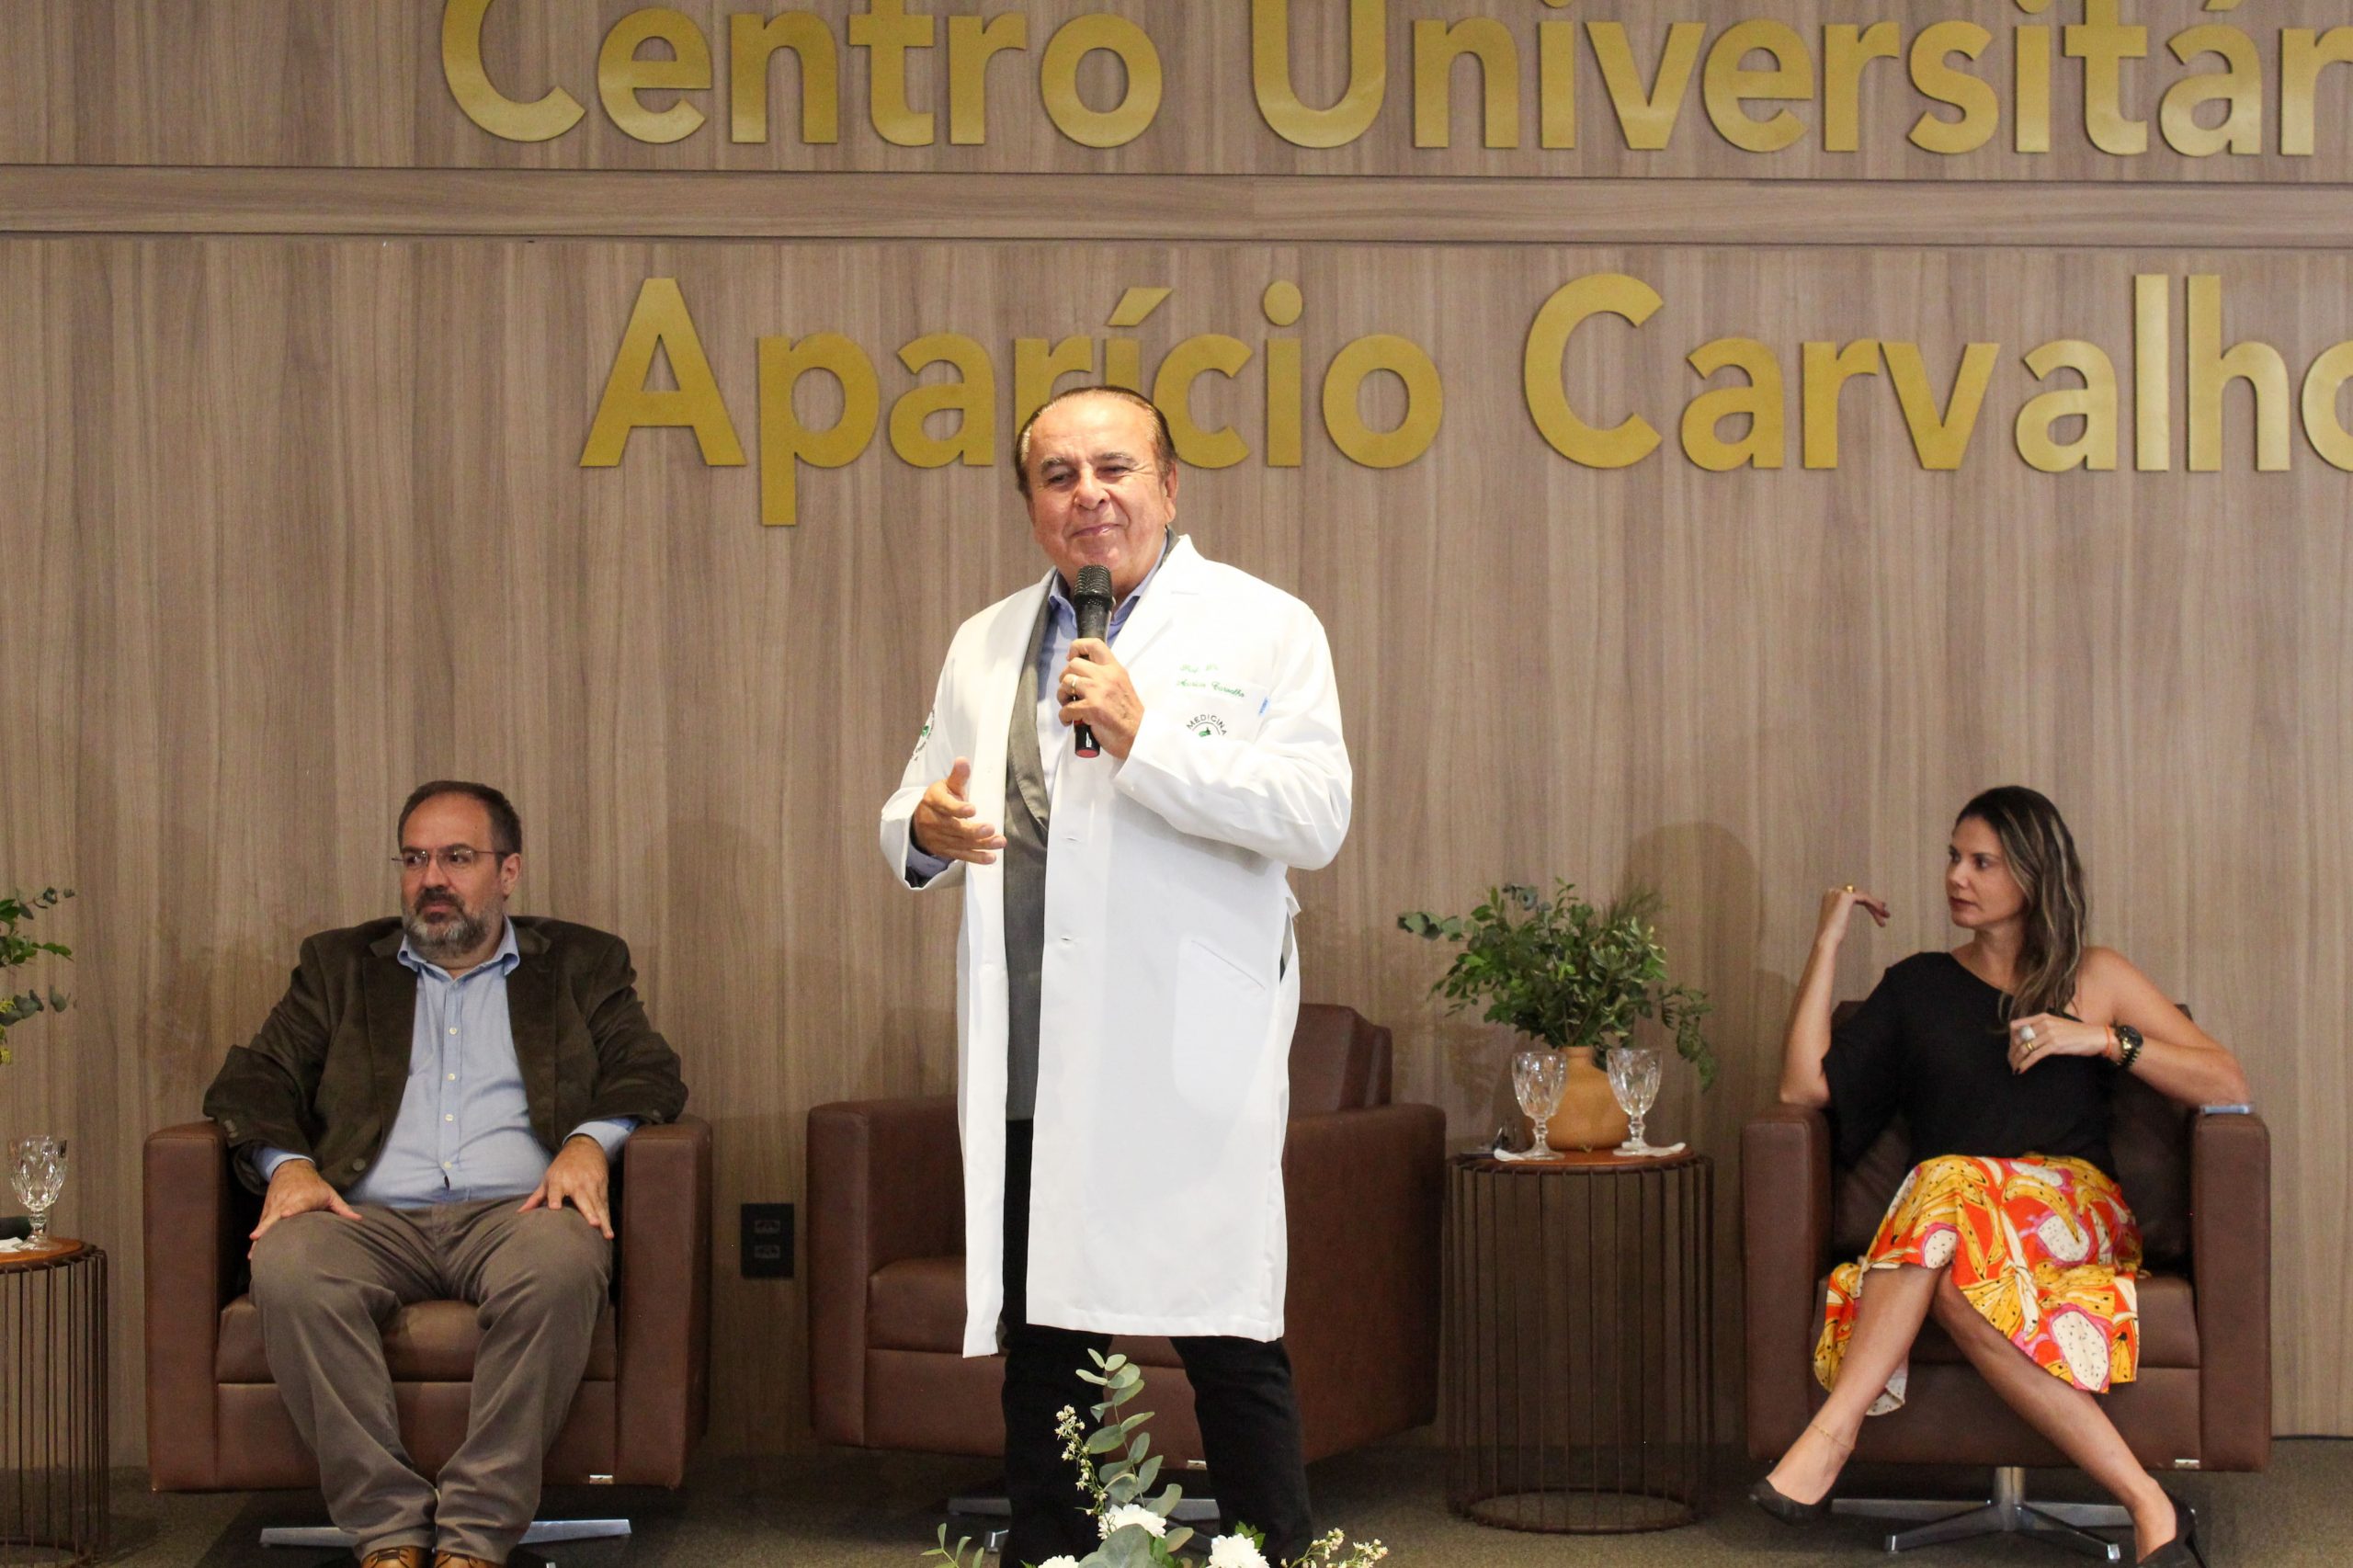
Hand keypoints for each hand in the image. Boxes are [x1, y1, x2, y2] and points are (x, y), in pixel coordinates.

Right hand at [249, 1159, 360, 1255]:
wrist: (292, 1169)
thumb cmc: (315, 1185)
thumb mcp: (330, 1193)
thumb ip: (342, 1209)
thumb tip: (359, 1221)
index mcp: (303, 1198)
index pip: (297, 1204)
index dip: (291, 1209)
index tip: (285, 1214)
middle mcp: (285, 1202)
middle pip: (275, 1215)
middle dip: (266, 1227)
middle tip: (257, 1239)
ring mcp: (274, 1207)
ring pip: (265, 1223)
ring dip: (259, 1238)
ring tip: (253, 1255)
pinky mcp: (267, 1212)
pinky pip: (261, 1225)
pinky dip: (257, 1238)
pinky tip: (253, 1254)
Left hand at [520, 1135, 613, 1237]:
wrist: (585, 1148)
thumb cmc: (562, 1167)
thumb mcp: (548, 1179)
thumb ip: (536, 1198)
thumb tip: (520, 1213)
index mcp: (559, 1180)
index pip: (556, 1190)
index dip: (555, 1198)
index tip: (554, 1208)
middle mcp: (577, 1182)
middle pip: (584, 1199)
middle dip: (589, 1212)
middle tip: (594, 1224)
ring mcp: (592, 1184)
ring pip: (598, 1205)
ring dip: (603, 1220)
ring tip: (607, 1235)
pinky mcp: (603, 1186)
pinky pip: (604, 1204)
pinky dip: (607, 1217)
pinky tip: (608, 1230)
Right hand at [911, 758, 1006, 864]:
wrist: (918, 824)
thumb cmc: (939, 800)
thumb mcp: (945, 786)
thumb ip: (957, 776)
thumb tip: (963, 760)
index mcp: (934, 801)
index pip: (945, 806)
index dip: (958, 808)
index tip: (972, 809)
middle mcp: (934, 821)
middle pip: (954, 828)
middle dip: (973, 830)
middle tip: (990, 828)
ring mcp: (939, 839)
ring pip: (961, 843)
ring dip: (981, 844)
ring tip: (999, 842)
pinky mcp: (945, 851)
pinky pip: (962, 856)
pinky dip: (976, 858)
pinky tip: (991, 858)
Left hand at [1059, 638, 1144, 759]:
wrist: (1139, 735)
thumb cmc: (1130, 715)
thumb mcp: (1122, 685)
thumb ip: (1106, 677)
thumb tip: (1084, 675)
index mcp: (1115, 669)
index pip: (1094, 645)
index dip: (1077, 647)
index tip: (1071, 658)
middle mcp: (1106, 676)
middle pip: (1073, 664)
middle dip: (1065, 677)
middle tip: (1069, 689)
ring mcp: (1097, 692)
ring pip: (1066, 682)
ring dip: (1062, 695)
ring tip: (1068, 704)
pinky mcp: (1091, 709)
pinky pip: (1066, 708)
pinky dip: (1064, 716)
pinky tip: (1070, 721)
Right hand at [1813, 885, 1889, 947]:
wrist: (1826, 939)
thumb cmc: (1831, 935)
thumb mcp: (1837, 920)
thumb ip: (1841, 913)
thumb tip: (1847, 915)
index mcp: (1829, 896)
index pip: (1851, 895)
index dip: (1865, 902)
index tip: (1876, 910)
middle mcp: (1833, 891)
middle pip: (1858, 895)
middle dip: (1873, 904)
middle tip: (1884, 912)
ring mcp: (1839, 893)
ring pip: (1863, 896)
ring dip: (1876, 906)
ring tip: (1886, 916)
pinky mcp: (1847, 896)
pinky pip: (1865, 898)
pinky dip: (1875, 904)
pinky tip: (1881, 912)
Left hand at [2007, 1013, 2109, 1074]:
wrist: (2095, 1036)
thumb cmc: (2077, 1033)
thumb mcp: (2057, 1024)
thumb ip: (2042, 1027)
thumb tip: (2027, 1037)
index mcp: (2042, 1017)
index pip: (2016, 1025)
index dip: (2010, 1039)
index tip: (2010, 1048)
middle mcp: (2044, 1024)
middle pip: (2018, 1039)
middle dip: (2012, 1051)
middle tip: (2010, 1061)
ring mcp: (2049, 1034)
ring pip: (2025, 1048)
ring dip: (2017, 1059)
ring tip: (2014, 1067)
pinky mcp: (2055, 1045)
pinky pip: (2034, 1055)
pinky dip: (2026, 1063)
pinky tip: (2021, 1069)